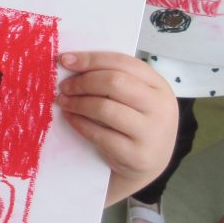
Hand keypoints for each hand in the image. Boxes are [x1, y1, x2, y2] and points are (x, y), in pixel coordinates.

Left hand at [56, 52, 176, 205]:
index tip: (65, 60)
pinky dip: (79, 123)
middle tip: (64, 86)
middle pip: (114, 82)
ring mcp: (150, 132)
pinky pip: (99, 134)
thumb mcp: (136, 98)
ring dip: (78, 103)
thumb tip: (72, 63)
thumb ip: (115, 80)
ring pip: (105, 108)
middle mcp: (160, 107)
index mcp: (159, 85)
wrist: (149, 163)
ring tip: (63, 101)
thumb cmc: (136, 122)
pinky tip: (70, 118)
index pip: (123, 62)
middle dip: (82, 82)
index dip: (91, 59)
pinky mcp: (136, 155)